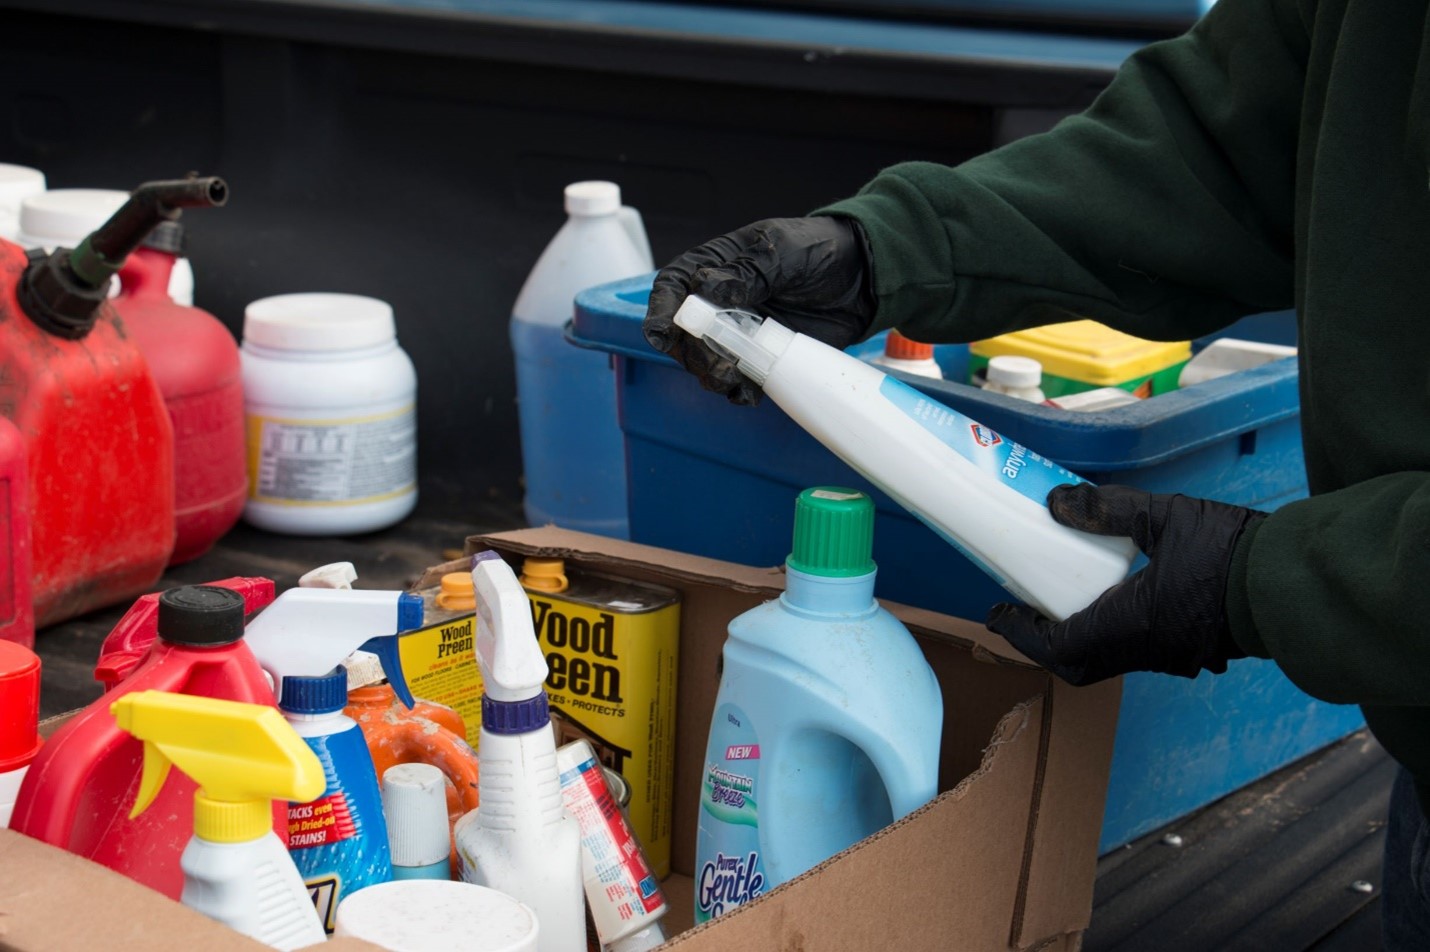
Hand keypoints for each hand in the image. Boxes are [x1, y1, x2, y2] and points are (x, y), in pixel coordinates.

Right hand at [642, 216, 876, 405]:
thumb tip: (708, 287)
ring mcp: (738, 330)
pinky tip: (749, 394)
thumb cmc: (821, 250)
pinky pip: (737, 378)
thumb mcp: (784, 251)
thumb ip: (748, 271)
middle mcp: (719, 300)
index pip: (673, 286)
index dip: (661, 310)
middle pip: (684, 332)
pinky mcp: (759, 355)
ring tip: (733, 382)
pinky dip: (738, 390)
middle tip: (718, 367)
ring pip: (705, 359)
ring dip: (712, 375)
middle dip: (693, 354)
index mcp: (717, 265)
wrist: (863, 279)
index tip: (662, 334)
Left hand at [985, 483, 1263, 684]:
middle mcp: (1145, 651)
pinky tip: (1111, 602)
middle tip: (1025, 612)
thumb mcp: (1167, 517)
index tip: (998, 614)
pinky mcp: (1190, 649)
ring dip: (1076, 640)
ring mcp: (1170, 655)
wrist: (1296, 583)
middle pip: (1078, 664)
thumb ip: (1108, 510)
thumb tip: (1055, 502)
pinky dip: (1108, 635)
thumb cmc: (1233, 552)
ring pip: (1107, 660)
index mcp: (1130, 625)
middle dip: (1044, 644)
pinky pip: (1135, 652)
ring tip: (1060, 603)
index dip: (1021, 633)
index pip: (1058, 646)